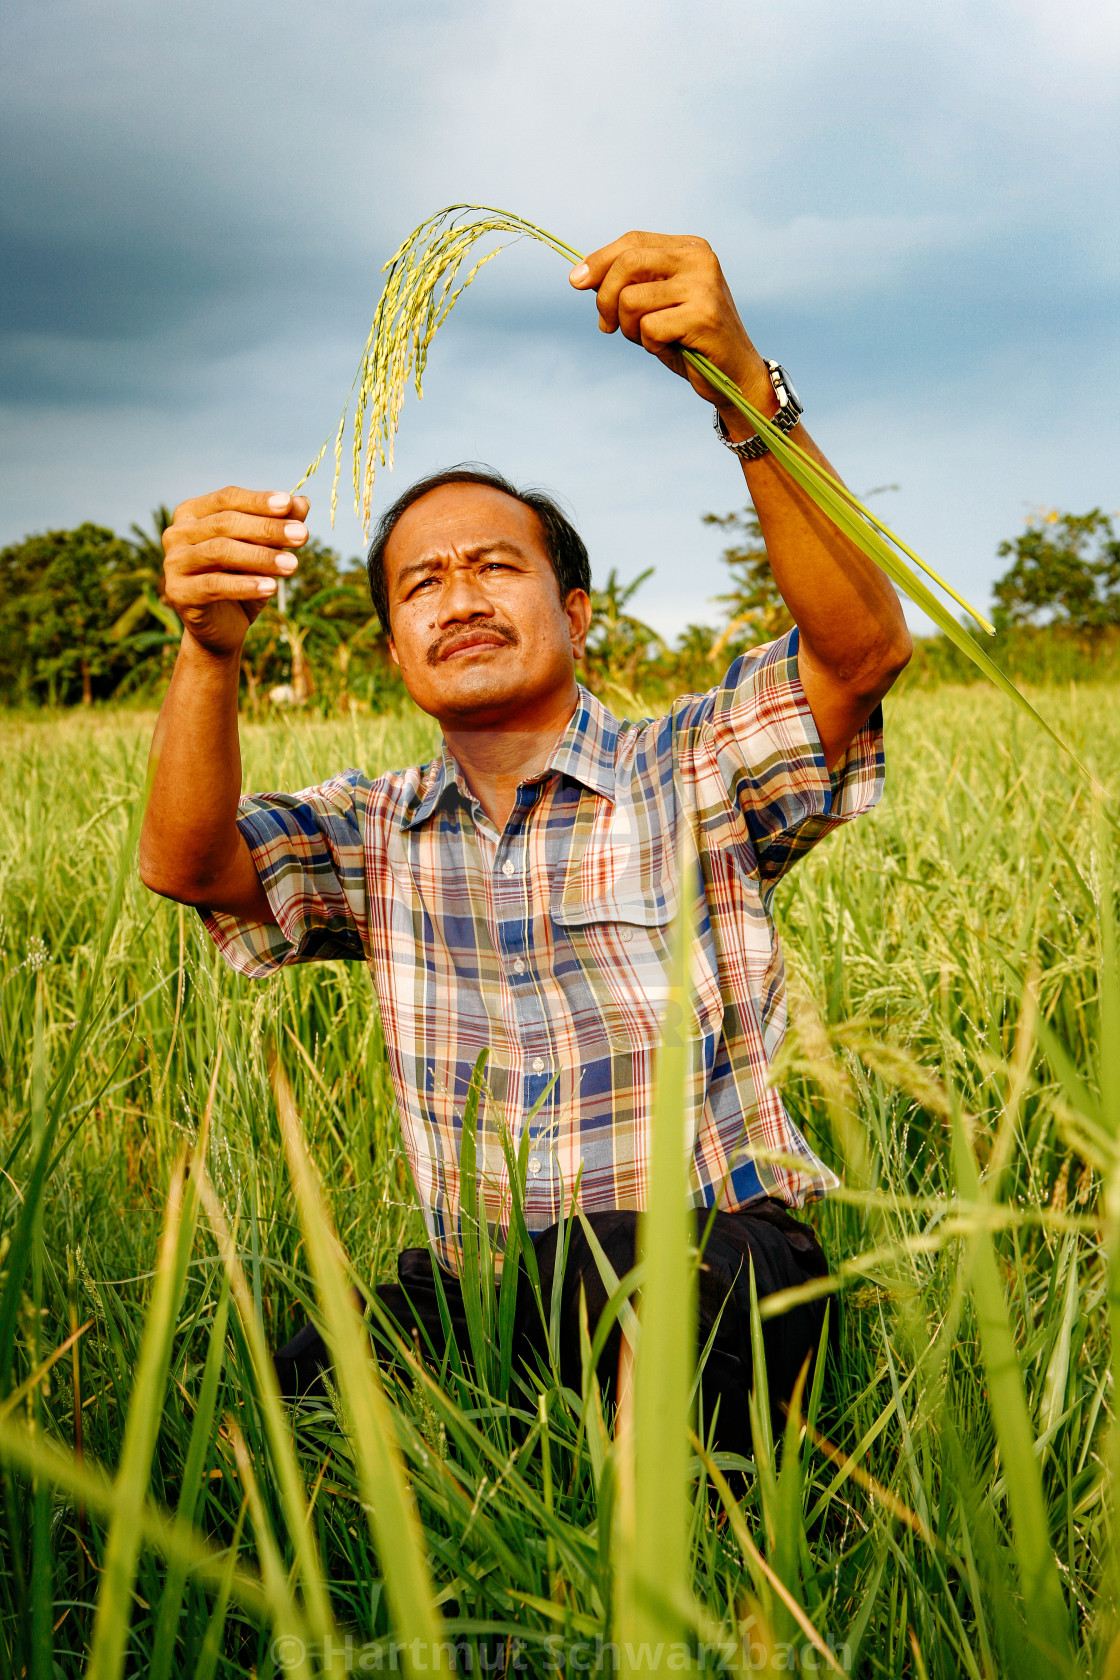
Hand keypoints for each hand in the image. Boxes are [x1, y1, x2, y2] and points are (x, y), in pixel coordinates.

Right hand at [162, 487, 309, 657]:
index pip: (227, 499)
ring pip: (220, 551)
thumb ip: (278, 526)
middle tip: (302, 536)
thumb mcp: (264, 551)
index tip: (289, 504)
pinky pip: (214, 585)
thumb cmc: (242, 580)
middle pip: (225, 523)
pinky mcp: (178, 592)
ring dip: (260, 557)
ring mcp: (173, 562)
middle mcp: (176, 533)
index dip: (258, 501)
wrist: (222, 627)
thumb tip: (303, 502)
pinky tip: (272, 588)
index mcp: (193, 513)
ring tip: (293, 565)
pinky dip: (246, 585)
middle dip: (267, 529)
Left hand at [569, 232, 774, 434]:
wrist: (733, 375)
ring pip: (631, 299)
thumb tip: (580, 277)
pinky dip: (650, 345)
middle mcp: (699, 259)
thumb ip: (628, 285)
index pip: (632, 241)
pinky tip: (670, 348)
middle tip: (607, 326)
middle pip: (628, 263)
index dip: (599, 261)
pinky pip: (649, 328)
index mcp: (689, 248)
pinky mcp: (703, 316)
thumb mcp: (655, 304)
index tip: (576, 282)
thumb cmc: (689, 340)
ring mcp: (703, 286)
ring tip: (649, 339)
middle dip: (605, 298)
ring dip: (629, 328)